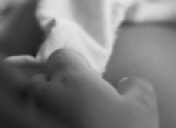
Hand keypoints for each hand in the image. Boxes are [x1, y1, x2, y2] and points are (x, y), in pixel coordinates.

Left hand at [11, 49, 158, 127]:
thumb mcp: (143, 108)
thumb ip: (135, 85)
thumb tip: (126, 83)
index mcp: (70, 79)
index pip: (61, 56)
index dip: (77, 66)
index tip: (91, 81)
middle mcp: (44, 96)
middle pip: (41, 79)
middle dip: (56, 87)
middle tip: (81, 105)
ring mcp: (32, 118)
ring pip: (34, 104)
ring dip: (48, 108)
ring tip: (73, 120)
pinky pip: (32, 122)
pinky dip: (44, 122)